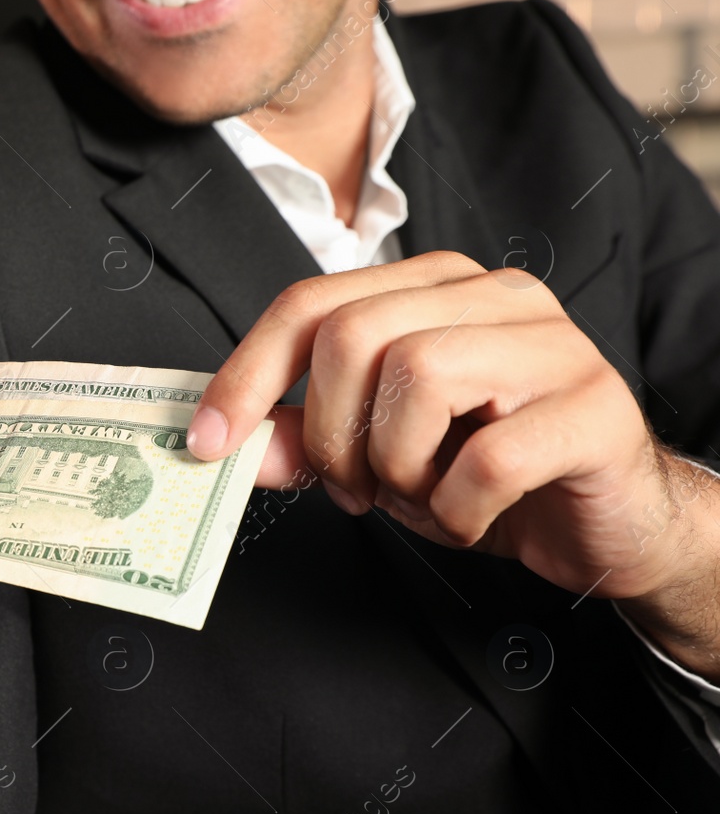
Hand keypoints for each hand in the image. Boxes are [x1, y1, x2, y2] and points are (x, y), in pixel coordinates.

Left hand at [186, 251, 719, 675]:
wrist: (607, 525)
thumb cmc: (486, 478)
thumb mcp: (376, 458)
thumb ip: (302, 440)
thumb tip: (226, 443)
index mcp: (433, 288)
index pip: (311, 304)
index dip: (247, 374)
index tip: (206, 441)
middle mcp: (494, 294)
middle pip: (353, 336)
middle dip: (330, 434)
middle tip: (354, 489)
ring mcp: (555, 343)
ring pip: (417, 377)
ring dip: (397, 467)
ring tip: (425, 495)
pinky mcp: (596, 409)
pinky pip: (486, 460)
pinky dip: (458, 510)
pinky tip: (473, 516)